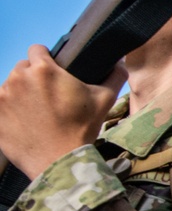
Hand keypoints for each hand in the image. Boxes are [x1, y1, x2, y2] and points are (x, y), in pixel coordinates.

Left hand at [0, 45, 125, 178]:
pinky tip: (24, 121)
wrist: (59, 161)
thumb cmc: (82, 129)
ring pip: (9, 86)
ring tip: (35, 111)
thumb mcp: (105, 100)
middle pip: (22, 68)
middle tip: (47, 95)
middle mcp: (19, 79)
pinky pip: (0, 104)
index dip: (46, 58)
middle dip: (33, 77)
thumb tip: (121, 63)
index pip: (37, 49)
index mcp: (44, 70)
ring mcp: (3, 97)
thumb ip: (114, 76)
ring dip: (20, 93)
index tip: (53, 71)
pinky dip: (9, 110)